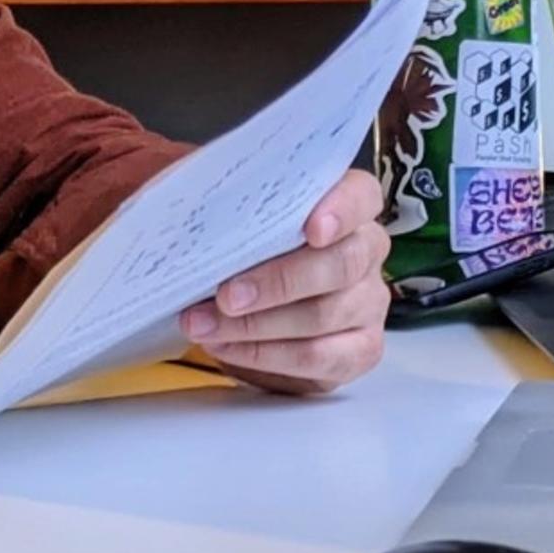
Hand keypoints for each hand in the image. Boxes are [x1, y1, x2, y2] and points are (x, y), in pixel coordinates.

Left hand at [178, 168, 388, 395]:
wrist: (238, 298)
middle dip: (279, 282)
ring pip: (324, 315)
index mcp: (346, 203)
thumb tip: (184, 208)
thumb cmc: (235, 242)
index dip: (341, 210)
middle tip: (226, 296)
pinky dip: (266, 355)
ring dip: (257, 325)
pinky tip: (226, 347)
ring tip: (204, 326)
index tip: (311, 229)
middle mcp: (367, 250)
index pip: (360, 195)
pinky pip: (319, 357)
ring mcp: (369, 302)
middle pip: (342, 264)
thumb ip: (222, 204)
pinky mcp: (360, 349)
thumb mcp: (225, 213)